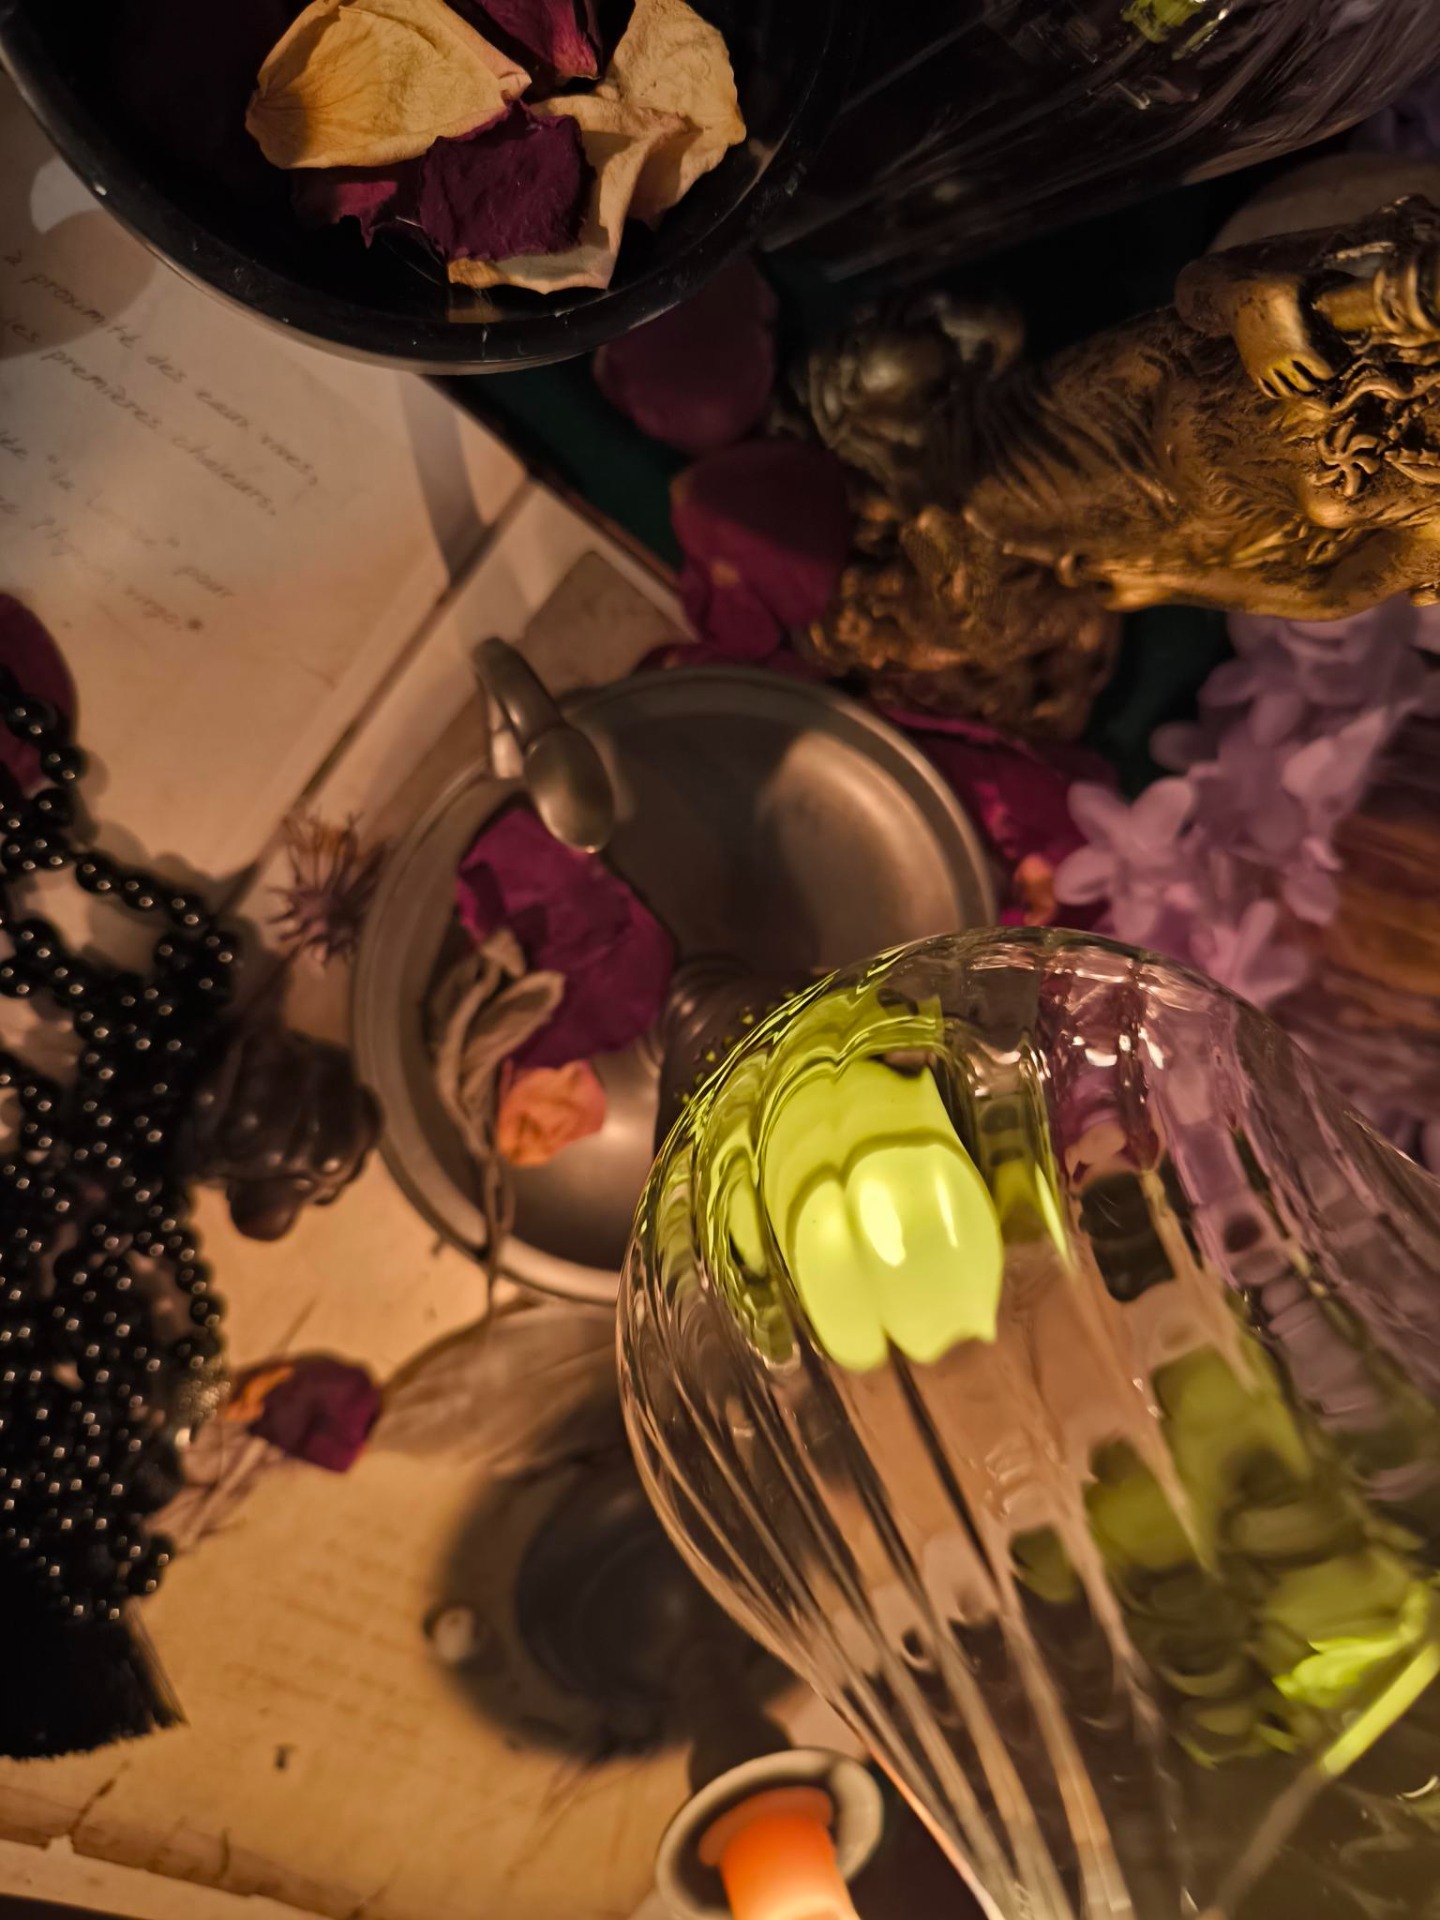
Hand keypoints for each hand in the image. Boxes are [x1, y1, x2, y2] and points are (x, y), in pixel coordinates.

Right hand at [1232, 276, 1336, 398]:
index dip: (1335, 370)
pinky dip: (1283, 391)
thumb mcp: (1309, 280)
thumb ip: (1337, 282)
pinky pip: (1271, 391)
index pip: (1324, 372)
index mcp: (1300, 343)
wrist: (1237, 296)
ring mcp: (1266, 367)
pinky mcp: (1253, 369)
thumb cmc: (1277, 286)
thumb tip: (1369, 278)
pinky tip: (1292, 383)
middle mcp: (1282, 360)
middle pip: (1308, 385)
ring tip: (1312, 382)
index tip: (1340, 362)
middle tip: (1329, 374)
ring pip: (1289, 392)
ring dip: (1303, 390)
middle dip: (1320, 382)